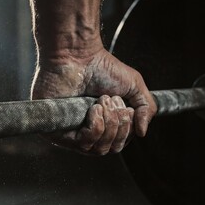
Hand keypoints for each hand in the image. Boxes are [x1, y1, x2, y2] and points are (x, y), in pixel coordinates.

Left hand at [31, 48, 156, 154]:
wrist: (78, 55)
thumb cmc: (102, 67)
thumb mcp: (135, 86)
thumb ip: (146, 109)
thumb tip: (142, 133)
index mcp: (103, 123)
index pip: (120, 143)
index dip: (127, 129)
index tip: (127, 108)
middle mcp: (87, 131)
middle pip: (111, 149)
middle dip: (119, 125)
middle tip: (113, 100)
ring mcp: (72, 133)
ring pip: (98, 149)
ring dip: (108, 124)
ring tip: (102, 101)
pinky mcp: (57, 131)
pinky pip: (82, 145)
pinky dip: (95, 127)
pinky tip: (94, 109)